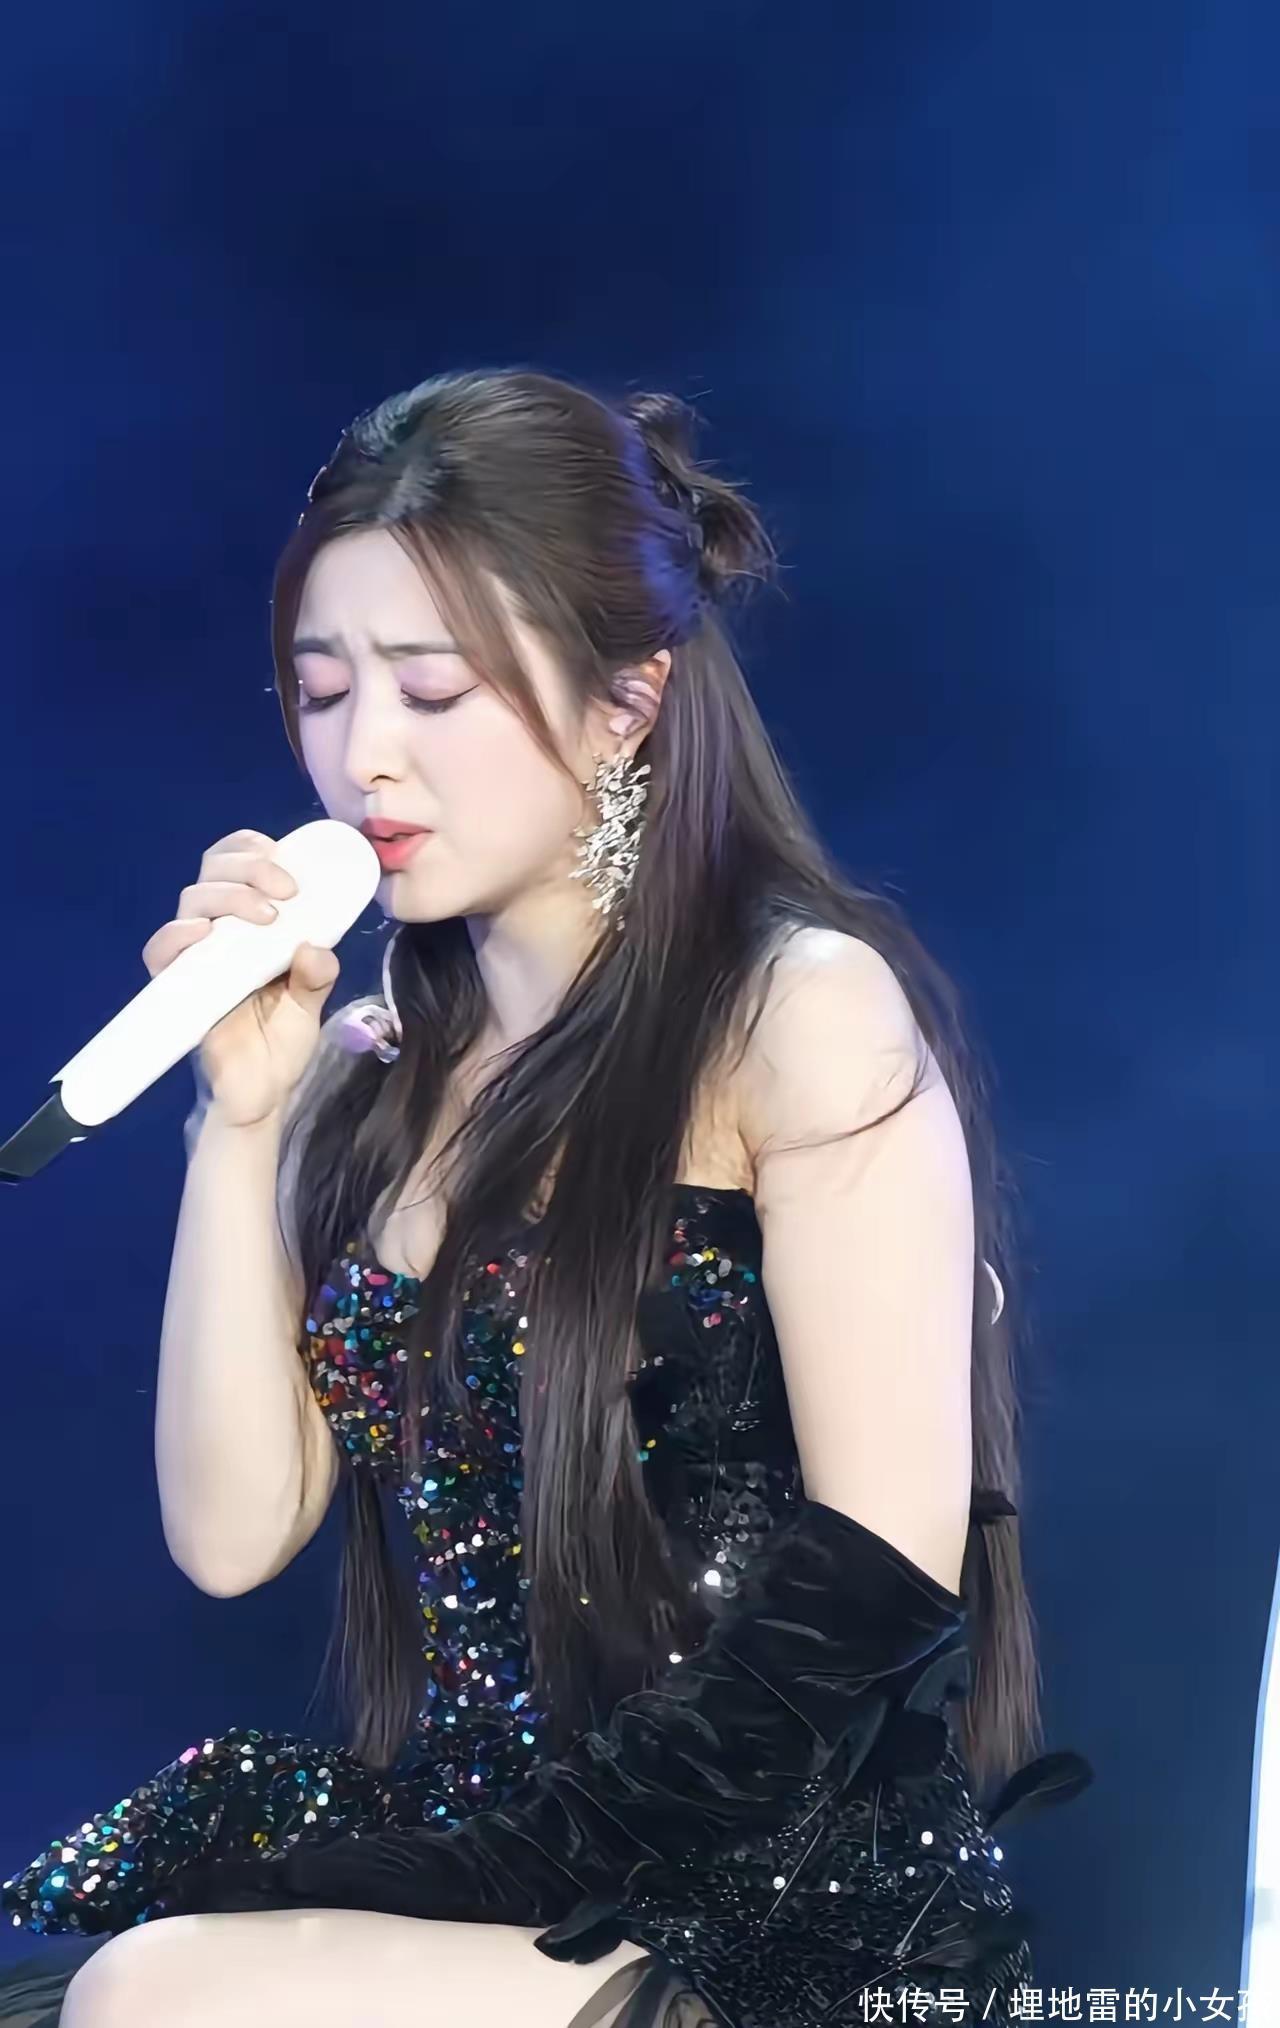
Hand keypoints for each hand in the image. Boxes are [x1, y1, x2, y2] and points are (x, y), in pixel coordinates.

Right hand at [142, 828, 339, 1129]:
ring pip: (193, 901)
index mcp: (251, 925)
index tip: (281, 854)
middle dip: (249, 866)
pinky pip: (161, 950)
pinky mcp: (176, 985)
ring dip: (229, 895)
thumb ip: (317, 973)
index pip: (236, 865)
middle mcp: (219, 932)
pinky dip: (178, 935)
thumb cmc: (281, 1042)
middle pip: (214, 872)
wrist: (261, 1093)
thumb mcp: (311, 1003)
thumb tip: (313, 946)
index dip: (250, 848)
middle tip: (286, 888)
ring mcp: (196, 957)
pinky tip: (204, 934)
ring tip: (266, 915)